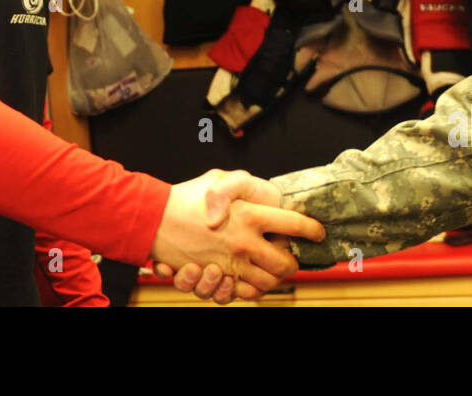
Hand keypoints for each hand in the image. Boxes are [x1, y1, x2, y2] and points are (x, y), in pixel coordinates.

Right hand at [150, 170, 323, 300]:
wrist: (154, 220)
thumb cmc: (187, 196)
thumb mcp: (217, 178)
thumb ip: (238, 185)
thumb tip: (252, 209)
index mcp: (250, 214)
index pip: (295, 225)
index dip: (312, 229)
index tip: (317, 232)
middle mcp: (245, 242)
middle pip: (286, 263)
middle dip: (294, 261)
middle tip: (291, 254)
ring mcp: (232, 263)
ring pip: (269, 282)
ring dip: (275, 277)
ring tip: (272, 267)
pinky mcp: (218, 278)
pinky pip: (245, 293)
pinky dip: (252, 290)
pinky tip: (250, 278)